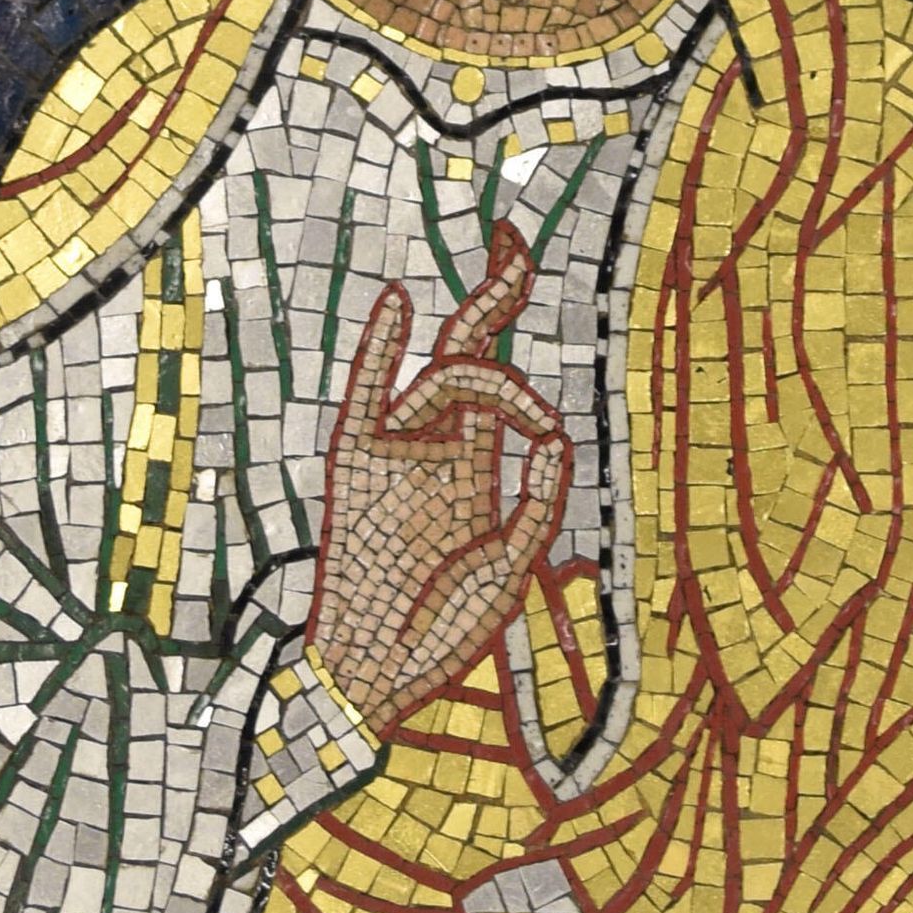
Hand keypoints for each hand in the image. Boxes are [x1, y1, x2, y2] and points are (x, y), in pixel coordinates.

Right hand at [310, 222, 571, 739]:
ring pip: (442, 379)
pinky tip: (399, 306)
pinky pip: (368, 396)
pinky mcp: (358, 465)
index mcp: (476, 464)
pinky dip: (381, 352)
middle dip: (491, 294)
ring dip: (491, 377)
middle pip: (467, 351)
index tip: (523, 265)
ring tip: (525, 412)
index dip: (511, 325)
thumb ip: (535, 504)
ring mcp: (398, 451)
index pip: (499, 379)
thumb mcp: (512, 569)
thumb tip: (554, 434)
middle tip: (513, 240)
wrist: (380, 672)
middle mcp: (439, 444)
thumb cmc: (446, 630)